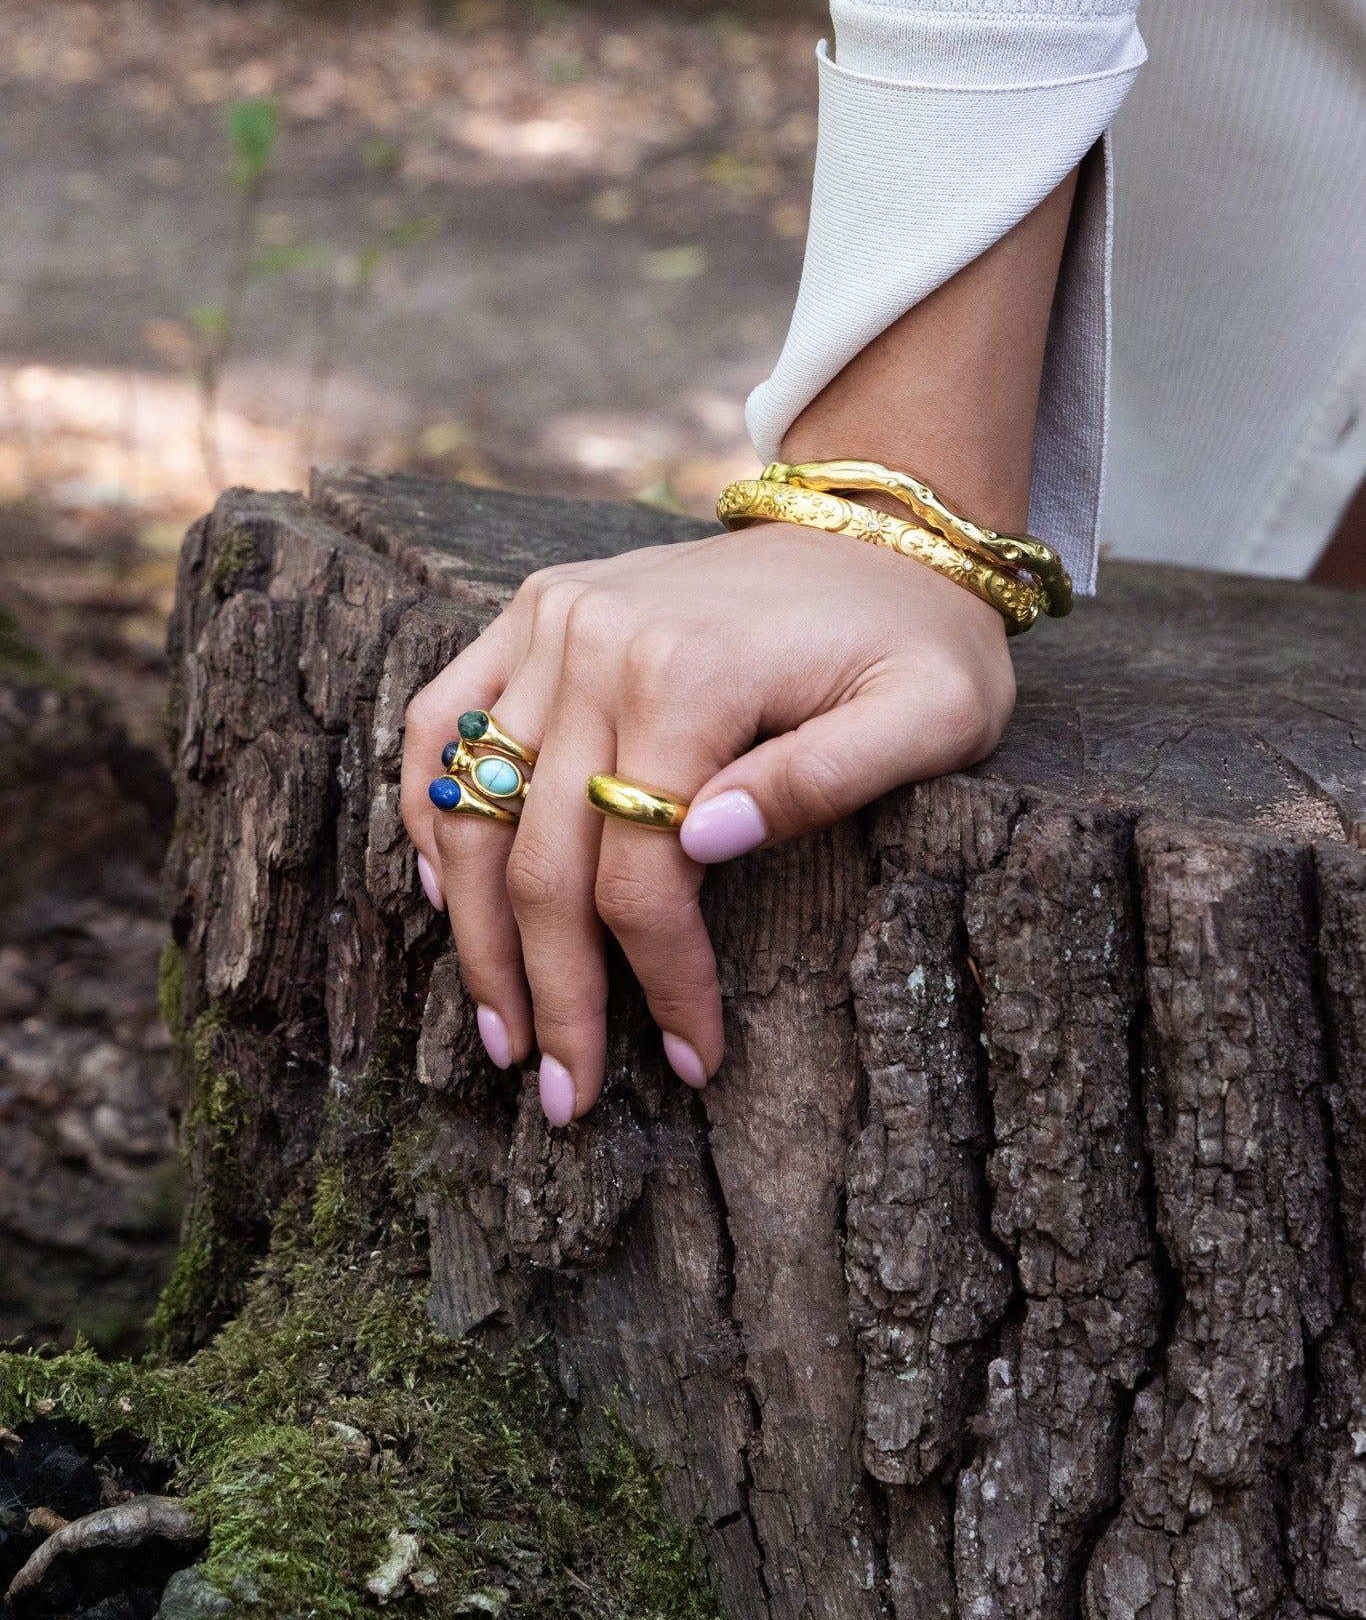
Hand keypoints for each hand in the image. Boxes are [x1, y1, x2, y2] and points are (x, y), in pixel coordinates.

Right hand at [401, 521, 1015, 1123]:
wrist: (875, 526)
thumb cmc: (916, 639)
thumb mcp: (935, 713)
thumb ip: (828, 778)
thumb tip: (704, 845)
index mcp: (693, 672)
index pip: (643, 871)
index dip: (660, 980)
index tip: (694, 1059)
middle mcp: (598, 640)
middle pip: (543, 858)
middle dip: (555, 992)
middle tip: (566, 1092)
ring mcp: (552, 619)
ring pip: (473, 805)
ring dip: (478, 932)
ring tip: (504, 1029)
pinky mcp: (531, 610)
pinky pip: (439, 719)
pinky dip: (431, 810)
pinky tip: (447, 894)